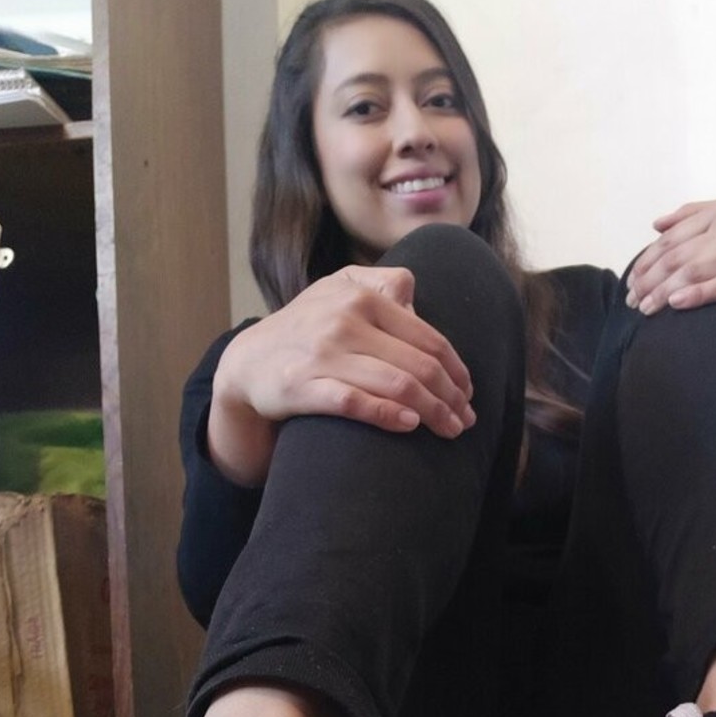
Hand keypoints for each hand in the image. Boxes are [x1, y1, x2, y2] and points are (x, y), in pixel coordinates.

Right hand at [208, 265, 475, 485]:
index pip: (428, 338)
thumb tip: (415, 291)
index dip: (457, 370)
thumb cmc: (305, 330)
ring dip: (433, 412)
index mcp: (361, 296)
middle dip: (451, 397)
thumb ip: (380, 286)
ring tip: (449, 430)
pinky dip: (389, 415)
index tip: (468, 393)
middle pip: (420, 365)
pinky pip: (356, 403)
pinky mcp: (302, 386)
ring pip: (397, 385)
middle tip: (465, 420)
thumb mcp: (337, 292)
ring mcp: (323, 353)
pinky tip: (410, 425)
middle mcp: (344, 320)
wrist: (247, 363)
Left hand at [626, 198, 715, 316]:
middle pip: (679, 255)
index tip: (631, 285)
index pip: (672, 238)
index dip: (647, 262)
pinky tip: (677, 304)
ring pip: (696, 270)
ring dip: (665, 291)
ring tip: (647, 309)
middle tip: (633, 302)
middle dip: (650, 280)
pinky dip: (698, 294)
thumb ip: (694, 217)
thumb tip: (656, 224)